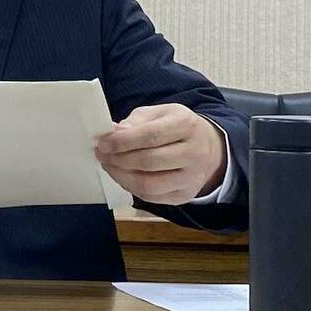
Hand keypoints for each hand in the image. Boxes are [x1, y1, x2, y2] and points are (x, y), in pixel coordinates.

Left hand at [93, 103, 226, 204]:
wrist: (208, 148)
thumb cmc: (176, 127)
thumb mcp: (160, 113)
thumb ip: (136, 121)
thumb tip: (114, 133)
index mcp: (186, 125)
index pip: (151, 136)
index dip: (123, 142)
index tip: (103, 143)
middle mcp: (194, 153)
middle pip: (149, 162)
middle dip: (119, 160)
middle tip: (101, 155)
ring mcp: (191, 178)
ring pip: (149, 184)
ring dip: (121, 177)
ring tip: (108, 166)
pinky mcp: (185, 196)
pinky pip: (151, 197)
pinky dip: (131, 187)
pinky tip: (122, 176)